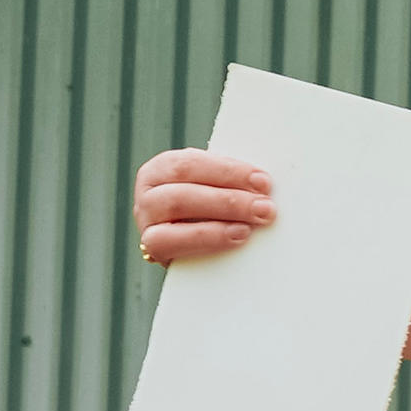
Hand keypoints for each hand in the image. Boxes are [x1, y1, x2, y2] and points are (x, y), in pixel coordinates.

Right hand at [134, 150, 274, 263]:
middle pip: (186, 186)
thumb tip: (264, 184)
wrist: (190, 248)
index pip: (191, 162)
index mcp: (163, 168)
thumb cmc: (208, 209)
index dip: (228, 171)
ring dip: (220, 214)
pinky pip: (170, 240)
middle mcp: (149, 191)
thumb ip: (232, 182)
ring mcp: (146, 219)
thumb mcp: (216, 188)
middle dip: (229, 197)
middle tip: (265, 207)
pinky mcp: (151, 247)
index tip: (262, 181)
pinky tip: (236, 237)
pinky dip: (206, 238)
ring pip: (175, 206)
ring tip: (252, 224)